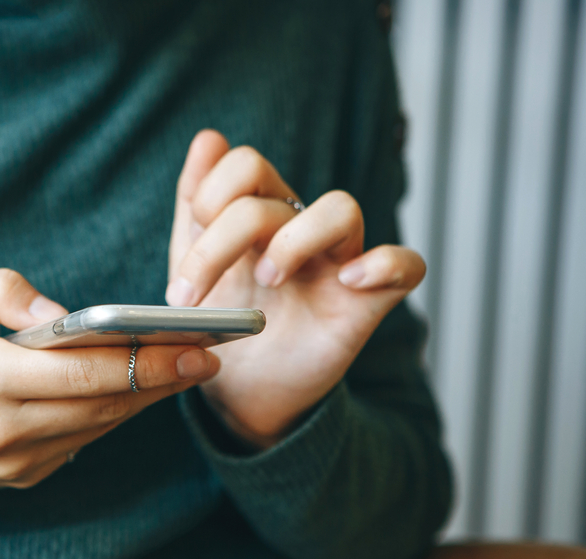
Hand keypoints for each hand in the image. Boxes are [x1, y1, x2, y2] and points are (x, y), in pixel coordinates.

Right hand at [0, 269, 218, 526]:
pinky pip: (84, 440)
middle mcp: (0, 429)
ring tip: (187, 368)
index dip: (142, 359)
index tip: (192, 345)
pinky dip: (116, 413)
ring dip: (147, 397)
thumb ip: (2, 291)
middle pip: (102, 402)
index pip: (79, 371)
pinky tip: (143, 389)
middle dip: (162, 379)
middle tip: (208, 356)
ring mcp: (15, 462)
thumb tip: (63, 315)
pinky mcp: (25, 477)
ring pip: (100, 425)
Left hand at [167, 130, 424, 447]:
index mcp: (260, 214)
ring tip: (267, 280)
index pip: (246, 166)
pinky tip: (349, 280)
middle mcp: (301, 230)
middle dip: (222, 240)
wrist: (241, 393)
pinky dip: (384, 264)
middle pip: (275, 194)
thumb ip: (195, 201)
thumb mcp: (193, 263)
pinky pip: (405, 265)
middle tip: (192, 296)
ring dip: (294, 241)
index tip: (180, 260)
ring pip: (342, 209)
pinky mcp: (367, 303)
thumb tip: (208, 138)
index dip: (209, 197)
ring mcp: (337, 262)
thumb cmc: (225, 322)